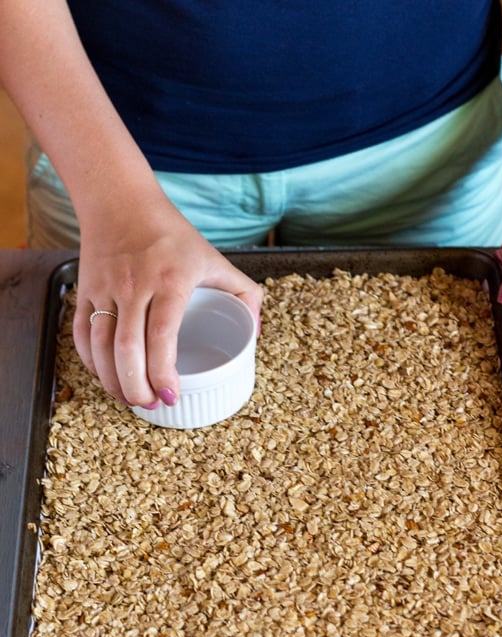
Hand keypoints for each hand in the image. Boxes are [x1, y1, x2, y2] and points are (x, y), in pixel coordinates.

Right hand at [72, 195, 263, 407]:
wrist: (120, 202)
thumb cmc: (172, 236)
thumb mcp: (214, 259)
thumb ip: (244, 294)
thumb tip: (254, 332)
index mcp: (170, 280)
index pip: (162, 335)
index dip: (163, 371)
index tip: (171, 394)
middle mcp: (134, 285)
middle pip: (127, 347)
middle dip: (137, 385)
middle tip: (151, 404)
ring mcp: (105, 288)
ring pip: (100, 345)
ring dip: (112, 380)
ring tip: (131, 398)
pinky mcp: (85, 291)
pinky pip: (82, 335)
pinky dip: (91, 363)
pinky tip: (106, 377)